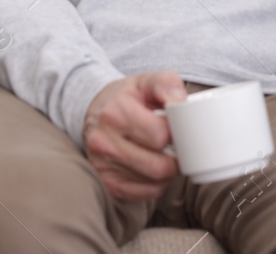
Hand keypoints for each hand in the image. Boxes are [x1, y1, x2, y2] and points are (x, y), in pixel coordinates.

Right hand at [82, 71, 186, 200]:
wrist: (94, 113)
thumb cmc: (125, 98)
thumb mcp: (145, 81)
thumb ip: (166, 84)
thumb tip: (180, 101)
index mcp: (116, 113)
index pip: (159, 135)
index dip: (175, 134)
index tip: (176, 129)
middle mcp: (105, 142)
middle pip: (157, 165)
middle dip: (175, 158)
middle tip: (177, 147)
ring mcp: (103, 166)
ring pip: (153, 182)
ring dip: (168, 173)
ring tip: (167, 156)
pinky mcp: (107, 183)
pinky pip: (143, 194)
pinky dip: (157, 185)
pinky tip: (155, 169)